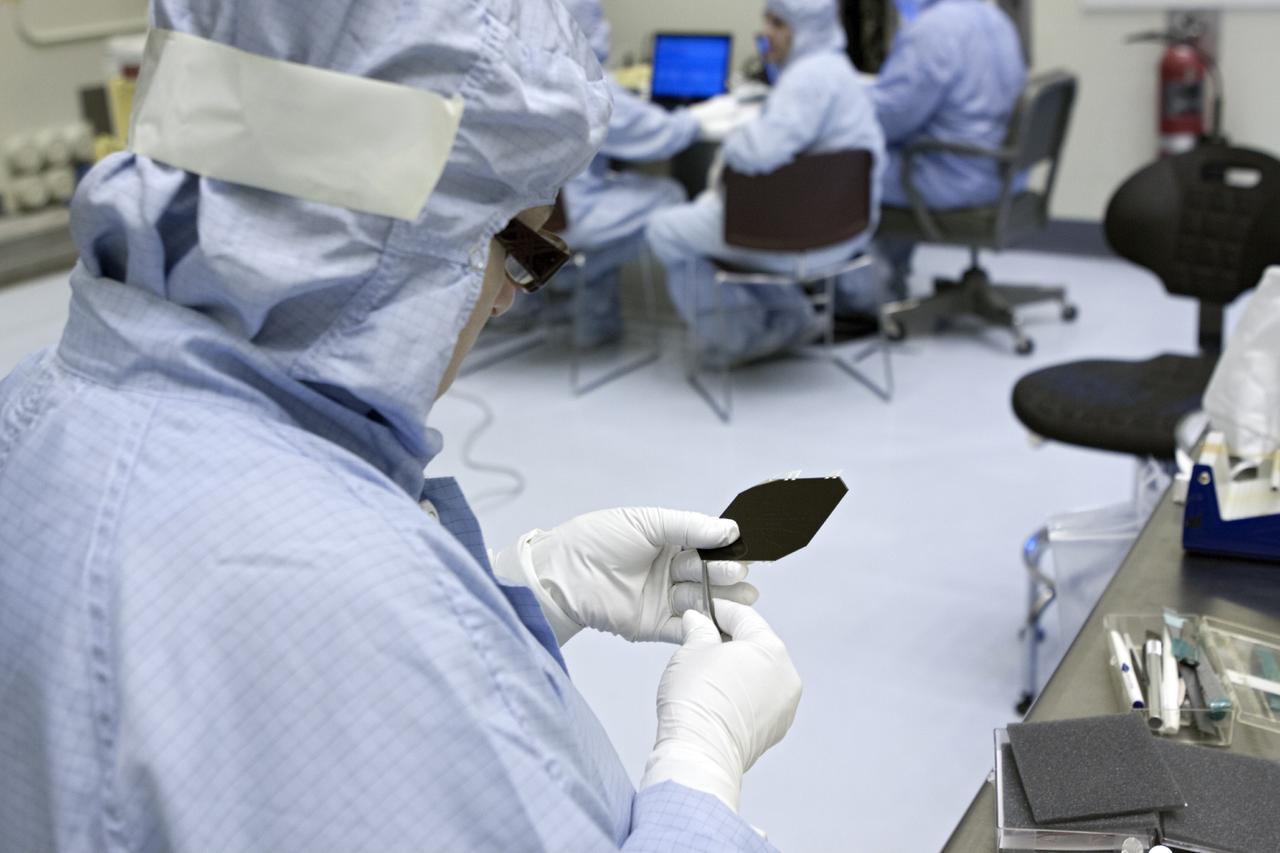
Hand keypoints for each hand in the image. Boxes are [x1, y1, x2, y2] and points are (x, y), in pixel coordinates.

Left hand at [491, 508, 756, 644]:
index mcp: (667, 542)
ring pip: (702, 600)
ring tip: (742, 597)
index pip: (705, 545)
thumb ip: (689, 526)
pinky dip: (707, 626)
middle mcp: (669, 571)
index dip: (724, 548)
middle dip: (724, 573)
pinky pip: (687, 628)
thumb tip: (730, 530)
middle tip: (735, 572)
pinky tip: (725, 622)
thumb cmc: (596, 541)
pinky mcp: (655, 626)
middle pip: (708, 574)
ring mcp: (663, 599)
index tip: (743, 549)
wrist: (563, 576)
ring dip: (722, 599)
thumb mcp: (646, 522)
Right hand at [640, 601, 802, 811]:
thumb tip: (698, 621)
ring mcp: (784, 705)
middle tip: (700, 640)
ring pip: (759, 674)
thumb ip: (699, 630)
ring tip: (706, 671)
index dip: (719, 610)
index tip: (703, 610)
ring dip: (736, 668)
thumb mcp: (691, 651)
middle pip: (756, 646)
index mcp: (770, 649)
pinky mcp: (776, 729)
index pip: (744, 617)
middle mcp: (786, 675)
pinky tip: (718, 696)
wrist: (700, 753)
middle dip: (728, 641)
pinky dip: (742, 693)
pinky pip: (759, 699)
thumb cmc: (697, 700)